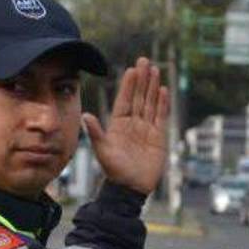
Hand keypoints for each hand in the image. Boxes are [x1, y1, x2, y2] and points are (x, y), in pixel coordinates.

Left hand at [82, 57, 169, 195]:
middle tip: (145, 61)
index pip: (124, 100)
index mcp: (118, 124)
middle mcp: (133, 123)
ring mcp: (147, 129)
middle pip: (139, 97)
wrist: (130, 188)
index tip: (131, 69)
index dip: (128, 85)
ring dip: (153, 87)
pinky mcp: (158, 137)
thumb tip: (85, 115)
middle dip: (142, 80)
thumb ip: (95, 132)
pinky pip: (161, 116)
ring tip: (155, 70)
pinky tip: (164, 90)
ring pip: (150, 103)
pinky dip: (163, 103)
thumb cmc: (114, 170)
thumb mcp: (102, 150)